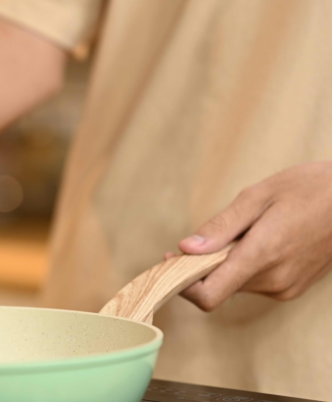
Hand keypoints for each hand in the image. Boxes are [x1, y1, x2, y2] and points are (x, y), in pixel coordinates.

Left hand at [170, 161, 331, 310]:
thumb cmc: (310, 188)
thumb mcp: (259, 196)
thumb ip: (221, 226)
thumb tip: (186, 249)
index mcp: (262, 256)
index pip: (208, 295)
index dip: (183, 283)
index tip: (173, 260)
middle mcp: (274, 281)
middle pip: (217, 287)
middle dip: (203, 266)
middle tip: (205, 237)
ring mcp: (286, 288)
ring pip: (235, 285)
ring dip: (227, 263)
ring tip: (246, 231)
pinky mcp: (293, 288)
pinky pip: (254, 283)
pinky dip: (245, 266)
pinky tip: (260, 240)